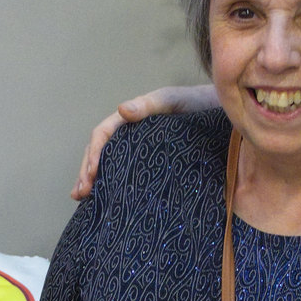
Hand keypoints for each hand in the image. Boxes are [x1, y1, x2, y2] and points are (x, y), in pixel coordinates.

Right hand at [70, 84, 220, 198]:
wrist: (220, 114)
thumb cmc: (197, 106)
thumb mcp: (172, 102)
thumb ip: (148, 105)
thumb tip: (121, 109)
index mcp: (131, 117)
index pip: (102, 134)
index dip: (93, 154)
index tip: (91, 174)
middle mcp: (130, 133)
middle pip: (100, 151)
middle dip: (86, 172)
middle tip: (79, 194)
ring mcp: (138, 148)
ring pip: (108, 163)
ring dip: (93, 179)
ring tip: (82, 198)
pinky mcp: (149, 162)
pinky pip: (125, 171)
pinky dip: (111, 183)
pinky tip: (105, 198)